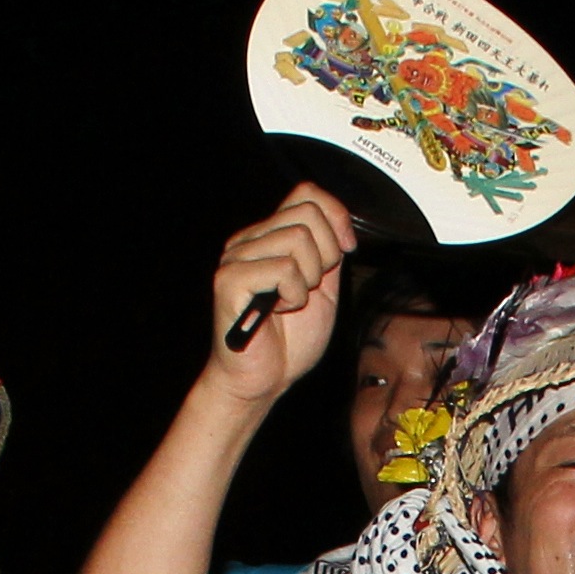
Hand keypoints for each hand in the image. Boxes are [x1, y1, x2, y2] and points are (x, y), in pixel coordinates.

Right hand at [210, 187, 355, 400]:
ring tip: (292, 301)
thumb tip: (340, 223)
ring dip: (309, 279)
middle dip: (327, 255)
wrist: (263, 380)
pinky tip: (279, 310)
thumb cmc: (288, 342)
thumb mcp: (323, 289)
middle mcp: (249, 240)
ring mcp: (236, 257)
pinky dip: (293, 295)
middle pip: (307, 214)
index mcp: (269, 237)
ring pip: (298, 240)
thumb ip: (328, 253)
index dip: (336, 217)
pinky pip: (283, 269)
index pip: (307, 193)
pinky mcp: (230, 279)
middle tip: (312, 287)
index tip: (345, 250)